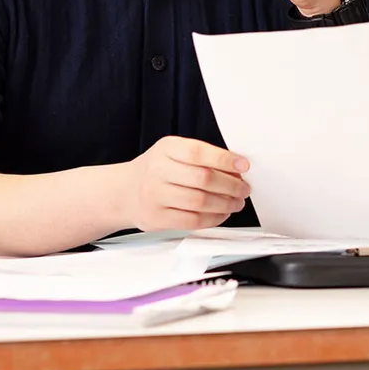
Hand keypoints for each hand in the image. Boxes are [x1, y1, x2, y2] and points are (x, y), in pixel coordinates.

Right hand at [118, 136, 249, 231]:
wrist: (125, 192)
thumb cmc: (157, 171)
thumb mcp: (174, 153)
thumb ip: (202, 158)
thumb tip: (237, 169)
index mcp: (166, 149)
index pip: (198, 152)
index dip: (225, 159)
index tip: (243, 165)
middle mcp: (158, 170)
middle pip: (203, 178)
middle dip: (231, 185)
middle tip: (244, 188)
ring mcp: (155, 195)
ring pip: (200, 202)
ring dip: (226, 203)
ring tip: (236, 202)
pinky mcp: (157, 218)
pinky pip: (192, 221)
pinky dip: (213, 219)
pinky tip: (222, 214)